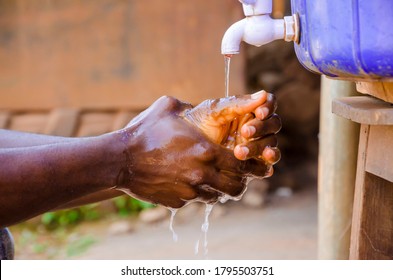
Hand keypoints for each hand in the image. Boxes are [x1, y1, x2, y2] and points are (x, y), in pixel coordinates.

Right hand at [115, 93, 280, 207]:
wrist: (120, 160)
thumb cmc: (145, 132)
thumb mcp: (169, 108)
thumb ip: (192, 107)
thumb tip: (201, 106)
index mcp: (206, 151)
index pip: (242, 164)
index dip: (254, 166)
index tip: (259, 165)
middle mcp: (202, 174)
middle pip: (235, 187)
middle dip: (241, 183)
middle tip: (240, 177)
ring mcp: (189, 191)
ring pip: (217, 197)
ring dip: (220, 189)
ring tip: (215, 181)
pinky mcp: (177, 202)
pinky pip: (195, 200)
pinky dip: (198, 194)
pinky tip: (190, 183)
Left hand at [184, 90, 280, 163]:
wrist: (185, 150)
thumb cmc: (198, 125)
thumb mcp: (213, 111)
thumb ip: (237, 103)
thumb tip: (263, 94)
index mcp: (248, 111)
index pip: (268, 104)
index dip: (268, 107)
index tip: (259, 112)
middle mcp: (256, 128)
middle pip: (273, 124)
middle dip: (261, 128)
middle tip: (244, 132)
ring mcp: (256, 146)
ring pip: (271, 143)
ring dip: (259, 147)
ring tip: (239, 152)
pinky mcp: (254, 164)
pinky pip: (268, 163)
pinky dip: (268, 162)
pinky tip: (262, 162)